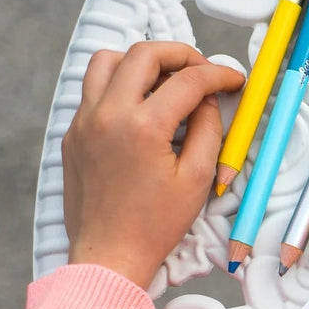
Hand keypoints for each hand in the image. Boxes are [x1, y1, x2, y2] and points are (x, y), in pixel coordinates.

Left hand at [61, 42, 244, 287]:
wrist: (109, 254)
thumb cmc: (155, 224)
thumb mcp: (198, 178)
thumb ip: (208, 130)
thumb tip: (209, 100)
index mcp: (143, 126)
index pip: (188, 80)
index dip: (219, 75)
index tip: (234, 79)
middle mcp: (108, 114)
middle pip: (144, 54)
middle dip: (180, 54)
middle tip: (203, 70)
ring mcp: (84, 121)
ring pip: (107, 61)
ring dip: (141, 61)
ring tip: (166, 79)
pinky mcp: (73, 133)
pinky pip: (93, 90)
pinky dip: (120, 86)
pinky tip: (142, 108)